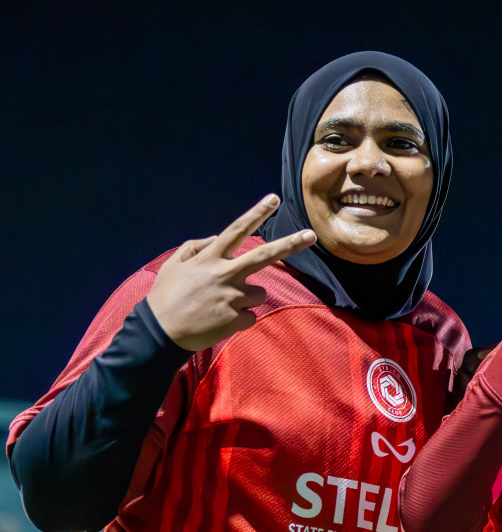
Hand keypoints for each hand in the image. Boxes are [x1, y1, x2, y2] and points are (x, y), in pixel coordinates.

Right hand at [146, 195, 315, 351]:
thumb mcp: (174, 264)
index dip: (256, 213)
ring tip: (221, 305)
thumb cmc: (166, 296)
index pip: (237, 230)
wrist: (160, 332)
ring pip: (259, 293)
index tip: (274, 199)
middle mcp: (225, 273)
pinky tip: (219, 320)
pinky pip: (251, 316)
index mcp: (210, 258)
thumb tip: (217, 237)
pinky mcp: (237, 318)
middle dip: (290, 243)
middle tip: (311, 235)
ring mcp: (233, 296)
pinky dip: (240, 318)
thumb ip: (196, 246)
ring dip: (247, 298)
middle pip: (265, 255)